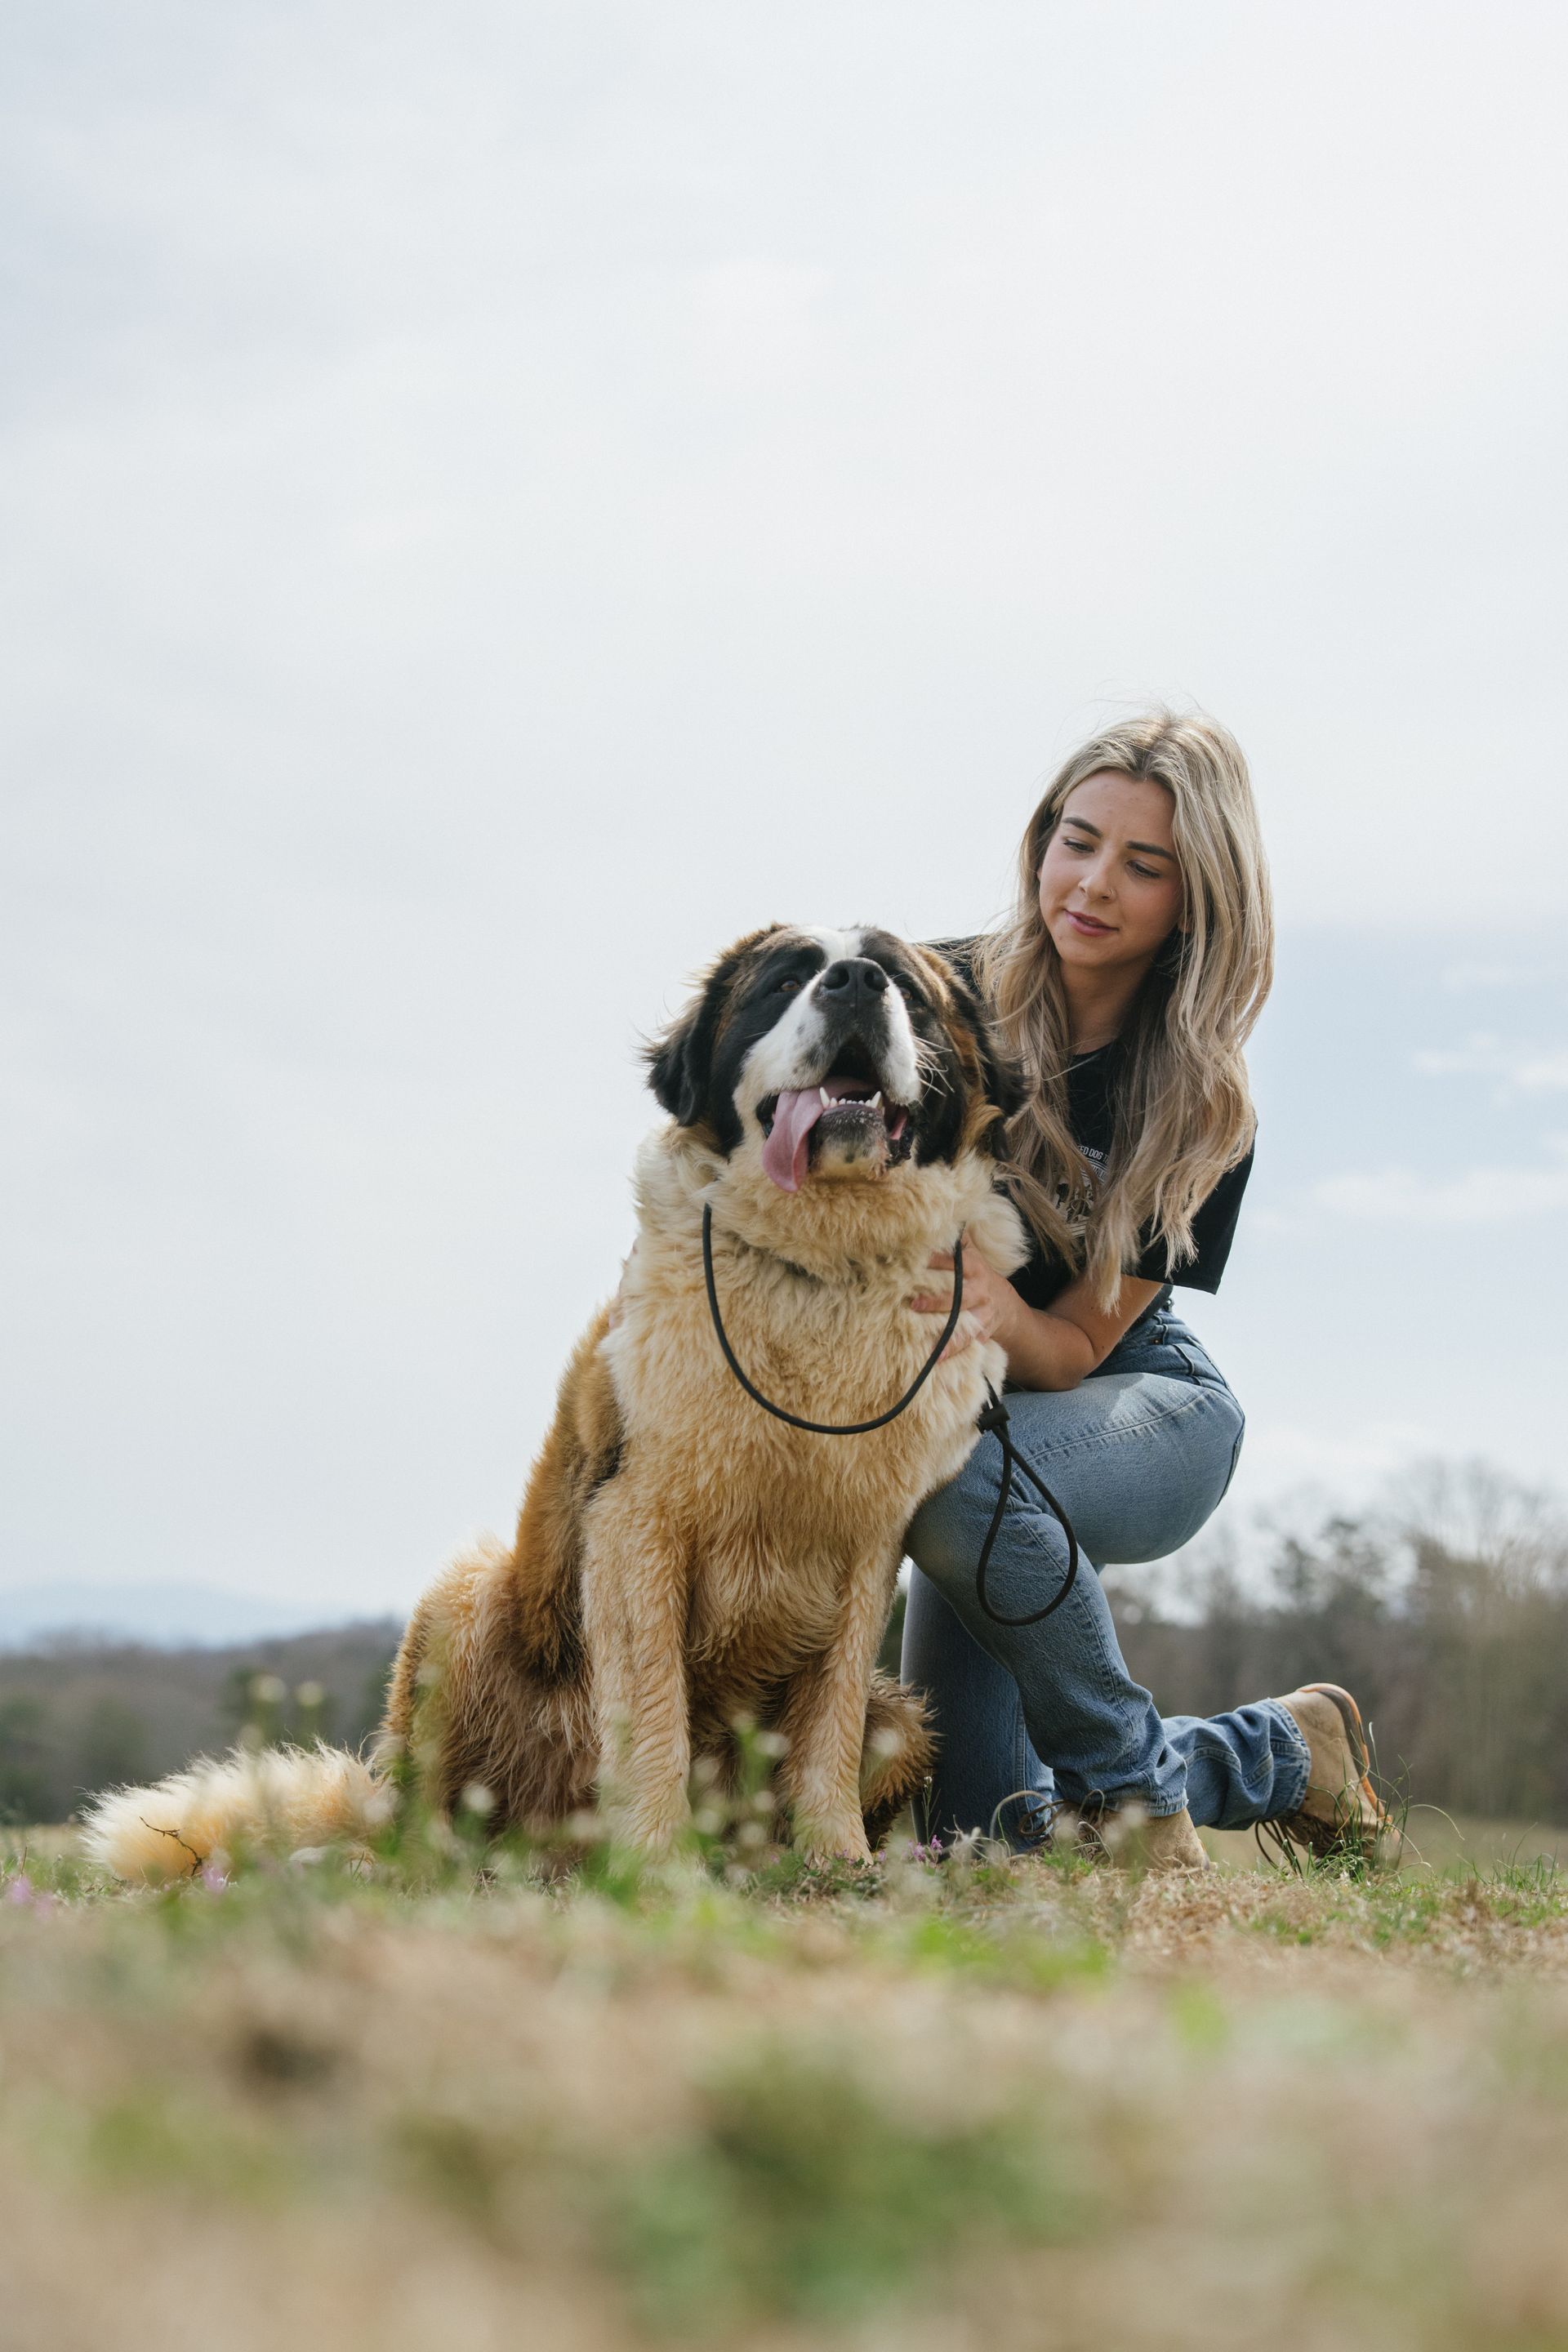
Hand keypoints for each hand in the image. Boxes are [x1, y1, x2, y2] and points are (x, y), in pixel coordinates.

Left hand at [909, 1239, 1019, 1363]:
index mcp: (973, 1266)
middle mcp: (979, 1289)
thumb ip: (956, 1241)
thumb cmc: (976, 1277)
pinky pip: (969, 1342)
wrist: (1007, 1308)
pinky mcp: (983, 1331)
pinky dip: (956, 1351)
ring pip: (966, 1323)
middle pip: (959, 1294)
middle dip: (938, 1300)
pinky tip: (939, 1359)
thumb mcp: (972, 1256)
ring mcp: (983, 1312)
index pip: (953, 1261)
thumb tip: (942, 1215)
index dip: (936, 1260)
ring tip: (932, 1345)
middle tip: (915, 1303)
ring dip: (948, 1334)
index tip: (915, 1260)